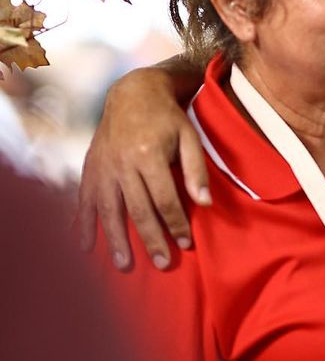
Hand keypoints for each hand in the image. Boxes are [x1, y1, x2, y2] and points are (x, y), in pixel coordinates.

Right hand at [77, 65, 209, 269]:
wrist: (133, 94)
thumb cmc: (168, 118)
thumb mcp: (189, 137)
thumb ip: (196, 170)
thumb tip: (205, 203)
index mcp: (148, 153)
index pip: (164, 199)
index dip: (176, 223)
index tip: (187, 244)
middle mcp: (122, 163)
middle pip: (137, 210)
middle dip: (152, 239)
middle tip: (164, 264)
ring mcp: (103, 167)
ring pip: (109, 210)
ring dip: (116, 240)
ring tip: (125, 266)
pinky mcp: (90, 169)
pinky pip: (85, 201)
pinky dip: (83, 224)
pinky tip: (86, 247)